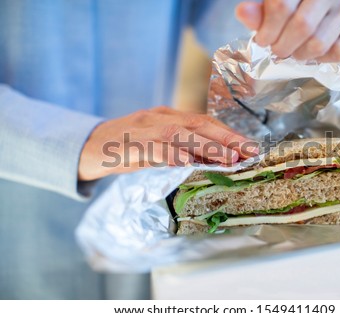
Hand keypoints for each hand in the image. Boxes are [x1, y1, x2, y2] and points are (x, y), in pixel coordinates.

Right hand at [78, 107, 257, 180]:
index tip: (249, 146)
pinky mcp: (125, 143)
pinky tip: (186, 163)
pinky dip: (170, 154)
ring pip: (178, 134)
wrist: (86, 147)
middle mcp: (157, 118)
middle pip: (197, 124)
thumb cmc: (126, 148)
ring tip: (228, 159)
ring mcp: (141, 128)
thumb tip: (212, 163)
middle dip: (226, 137)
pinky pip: (150, 147)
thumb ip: (181, 150)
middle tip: (249, 151)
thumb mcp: (157, 146)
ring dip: (206, 146)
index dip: (228, 133)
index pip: (203, 121)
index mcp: (167, 116)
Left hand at [235, 0, 339, 61]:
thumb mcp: (266, 9)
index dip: (268, 30)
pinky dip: (323, 60)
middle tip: (277, 51)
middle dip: (283, 46)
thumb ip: (255, 12)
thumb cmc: (284, 12)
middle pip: (303, 26)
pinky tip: (315, 54)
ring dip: (301, 55)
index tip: (263, 40)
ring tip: (294, 52)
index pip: (282, 6)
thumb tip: (244, 12)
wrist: (312, 14)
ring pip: (319, 43)